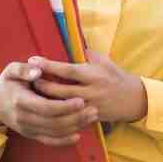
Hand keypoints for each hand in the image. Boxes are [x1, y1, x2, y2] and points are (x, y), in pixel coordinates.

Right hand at [0, 62, 98, 146]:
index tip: (81, 100)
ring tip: (91, 118)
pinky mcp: (30, 135)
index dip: (65, 106)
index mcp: (20, 101)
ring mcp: (27, 129)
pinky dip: (64, 141)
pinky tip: (78, 135)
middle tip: (94, 110)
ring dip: (75, 127)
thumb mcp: (11, 70)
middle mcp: (23, 118)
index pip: (46, 107)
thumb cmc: (7, 82)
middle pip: (54, 122)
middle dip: (76, 118)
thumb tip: (38, 70)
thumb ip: (24, 69)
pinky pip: (48, 141)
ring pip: (54, 133)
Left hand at [28, 49, 146, 123]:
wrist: (135, 100)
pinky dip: (56, 113)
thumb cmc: (118, 77)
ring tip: (31, 93)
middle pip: (60, 90)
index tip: (33, 60)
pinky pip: (69, 117)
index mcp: (93, 74)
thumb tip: (73, 44)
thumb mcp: (105, 62)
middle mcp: (90, 91)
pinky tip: (45, 109)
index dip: (49, 65)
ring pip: (62, 106)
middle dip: (42, 84)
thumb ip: (89, 54)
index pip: (67, 70)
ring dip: (46, 100)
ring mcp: (89, 106)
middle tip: (27, 79)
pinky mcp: (90, 118)